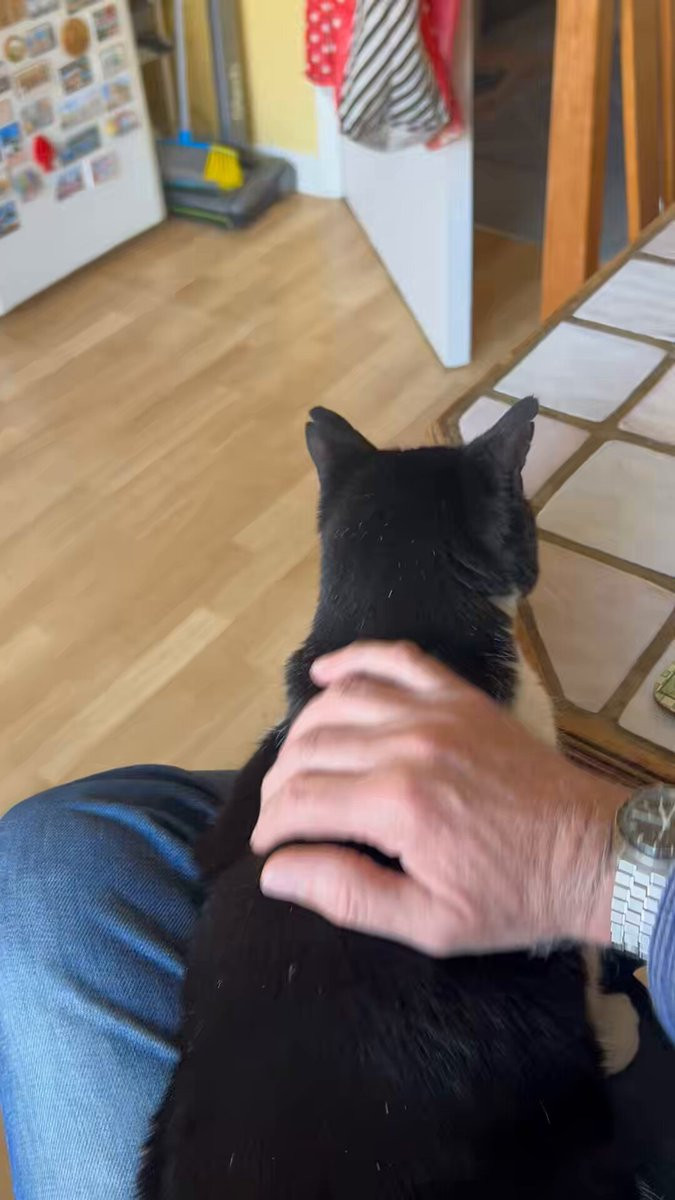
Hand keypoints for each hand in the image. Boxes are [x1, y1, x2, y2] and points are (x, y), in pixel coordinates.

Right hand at [251, 642, 625, 955]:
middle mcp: (408, 744)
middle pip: (309, 748)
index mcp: (396, 805)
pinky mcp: (459, 697)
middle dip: (277, 783)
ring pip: (339, 701)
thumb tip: (275, 871)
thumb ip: (346, 894)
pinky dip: (354, 658)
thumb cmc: (511, 897)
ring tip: (294, 764)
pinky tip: (324, 672)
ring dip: (302, 730)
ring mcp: (435, 711)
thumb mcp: (428, 925)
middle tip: (277, 815)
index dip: (269, 826)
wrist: (591, 852)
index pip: (299, 800)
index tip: (267, 849)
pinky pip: (396, 659)